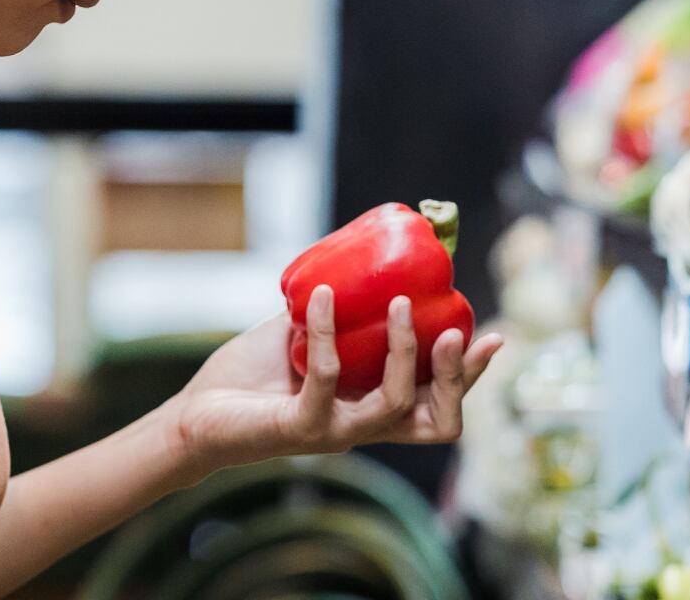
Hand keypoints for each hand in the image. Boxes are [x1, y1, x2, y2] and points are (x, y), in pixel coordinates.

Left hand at [164, 284, 503, 479]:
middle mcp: (362, 427)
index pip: (440, 405)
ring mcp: (334, 432)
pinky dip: (328, 332)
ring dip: (402, 352)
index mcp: (373, 408)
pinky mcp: (300, 429)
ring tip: (396, 304)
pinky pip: (327, 378)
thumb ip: (337, 312)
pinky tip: (322, 297)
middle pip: (439, 423)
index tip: (493, 335)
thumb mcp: (306, 335)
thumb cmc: (252, 376)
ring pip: (394, 404)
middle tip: (451, 329)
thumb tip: (362, 256)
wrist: (196, 414)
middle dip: (457, 378)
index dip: (470, 377)